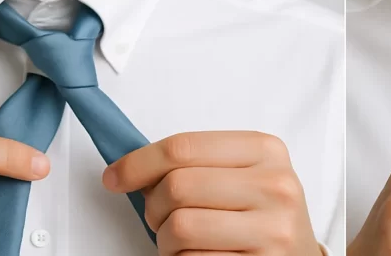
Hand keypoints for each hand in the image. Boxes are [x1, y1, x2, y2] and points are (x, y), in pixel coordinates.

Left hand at [103, 131, 320, 255]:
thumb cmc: (260, 212)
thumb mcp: (240, 173)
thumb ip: (194, 164)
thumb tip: (127, 170)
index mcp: (266, 150)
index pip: (184, 147)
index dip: (139, 163)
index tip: (115, 177)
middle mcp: (275, 186)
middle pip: (177, 187)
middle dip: (154, 206)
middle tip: (160, 216)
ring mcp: (272, 229)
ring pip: (179, 228)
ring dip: (165, 239)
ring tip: (183, 239)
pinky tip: (201, 254)